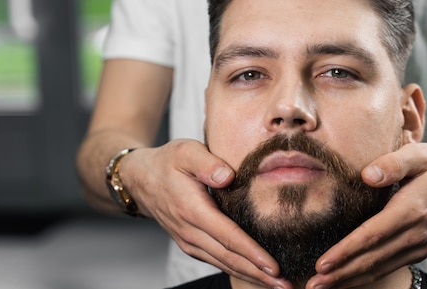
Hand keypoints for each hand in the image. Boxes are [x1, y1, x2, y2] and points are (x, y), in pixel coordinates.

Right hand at [124, 139, 291, 288]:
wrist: (141, 179)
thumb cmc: (167, 163)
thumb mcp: (185, 152)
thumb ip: (207, 163)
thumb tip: (228, 176)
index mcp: (192, 210)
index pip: (228, 237)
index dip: (252, 253)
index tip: (273, 266)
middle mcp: (190, 231)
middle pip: (228, 258)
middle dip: (258, 274)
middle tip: (285, 284)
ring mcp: (189, 241)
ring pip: (223, 264)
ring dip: (250, 275)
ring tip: (277, 284)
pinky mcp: (191, 243)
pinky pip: (216, 260)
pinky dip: (237, 269)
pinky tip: (255, 273)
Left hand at [306, 142, 426, 288]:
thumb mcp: (423, 154)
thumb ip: (394, 163)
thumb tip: (366, 175)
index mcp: (412, 210)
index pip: (372, 236)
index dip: (345, 252)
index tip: (322, 263)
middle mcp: (415, 234)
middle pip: (372, 260)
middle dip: (341, 275)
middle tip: (312, 284)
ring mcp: (420, 246)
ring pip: (380, 268)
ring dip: (351, 280)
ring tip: (323, 287)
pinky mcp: (421, 249)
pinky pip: (390, 267)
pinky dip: (368, 276)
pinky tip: (350, 279)